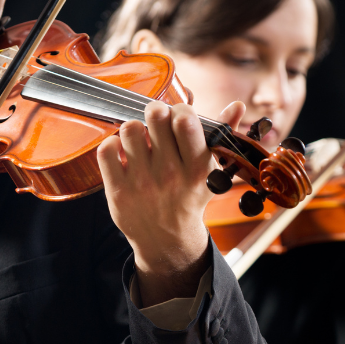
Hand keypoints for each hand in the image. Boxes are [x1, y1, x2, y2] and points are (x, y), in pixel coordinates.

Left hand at [98, 100, 243, 305]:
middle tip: (156, 121)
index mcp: (197, 169)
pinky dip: (112, 144)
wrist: (167, 239)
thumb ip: (222, 135)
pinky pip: (107, 149)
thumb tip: (237, 104)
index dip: (180, 109)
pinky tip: (123, 152)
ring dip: (134, 128)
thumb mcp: (211, 171)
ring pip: (130, 129)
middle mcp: (170, 175)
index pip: (185, 120)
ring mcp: (142, 183)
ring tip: (140, 140)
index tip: (179, 116)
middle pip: (155, 117)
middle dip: (156, 112)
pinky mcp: (118, 191)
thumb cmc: (189, 197)